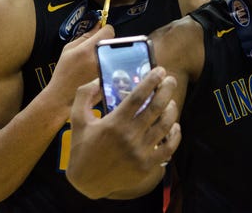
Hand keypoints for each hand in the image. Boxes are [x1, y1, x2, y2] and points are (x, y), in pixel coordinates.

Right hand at [46, 24, 113, 106]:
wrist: (63, 97)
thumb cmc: (64, 73)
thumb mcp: (68, 50)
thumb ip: (85, 36)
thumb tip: (97, 24)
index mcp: (88, 50)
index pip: (109, 31)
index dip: (105, 30)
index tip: (101, 32)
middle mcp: (100, 59)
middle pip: (113, 42)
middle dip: (106, 42)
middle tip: (96, 49)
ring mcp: (107, 69)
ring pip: (116, 53)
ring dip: (109, 53)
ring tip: (96, 61)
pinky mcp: (111, 77)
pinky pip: (116, 64)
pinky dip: (111, 64)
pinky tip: (99, 69)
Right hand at [66, 66, 180, 198]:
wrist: (86, 182)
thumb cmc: (81, 148)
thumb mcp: (77, 119)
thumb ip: (84, 96)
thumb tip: (98, 80)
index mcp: (114, 123)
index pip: (138, 96)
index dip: (151, 81)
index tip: (159, 70)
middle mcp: (130, 137)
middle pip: (156, 107)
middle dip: (166, 89)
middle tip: (170, 80)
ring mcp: (140, 152)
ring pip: (165, 125)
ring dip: (171, 109)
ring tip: (170, 101)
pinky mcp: (147, 165)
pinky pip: (169, 147)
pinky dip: (175, 134)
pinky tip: (174, 125)